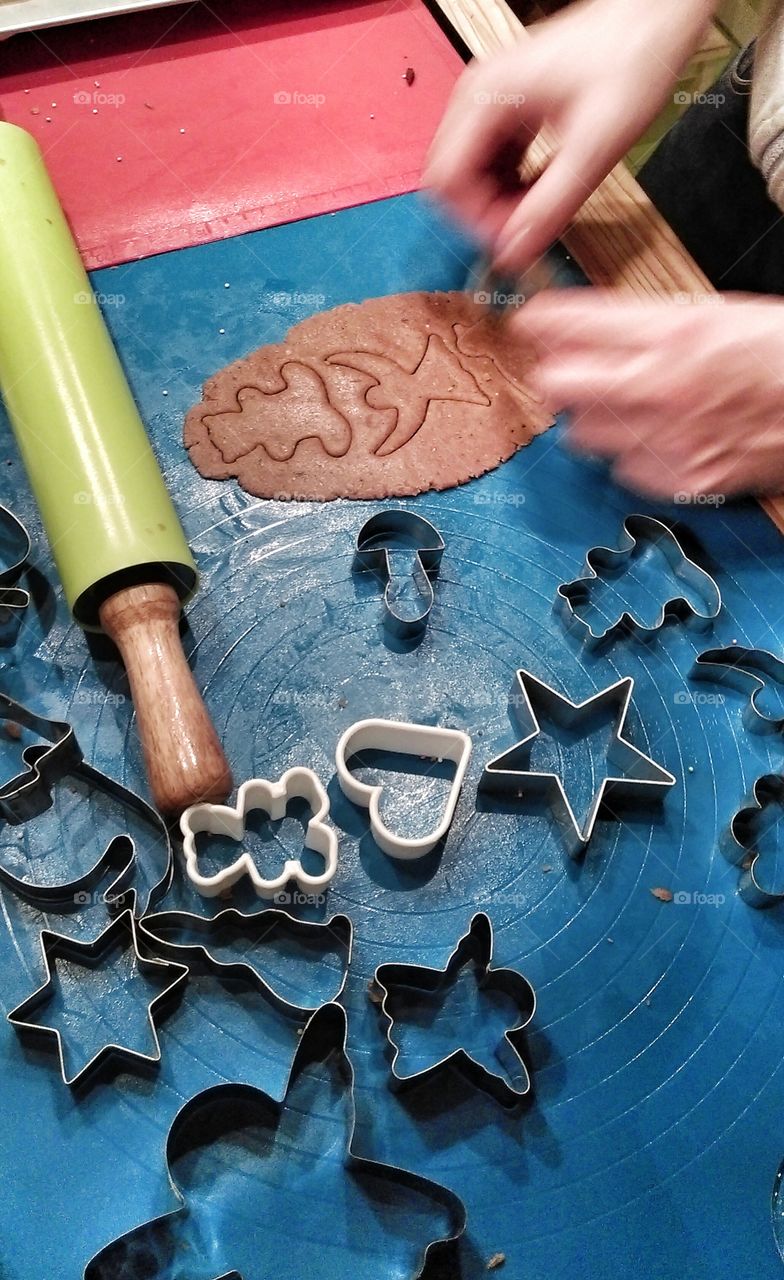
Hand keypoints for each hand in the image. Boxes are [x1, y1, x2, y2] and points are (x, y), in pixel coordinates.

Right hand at [426, 0, 715, 271]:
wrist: (654, 19)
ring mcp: (491, 101)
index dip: (474, 220)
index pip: (447, 179)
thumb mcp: (594, 147)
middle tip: (523, 232)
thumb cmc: (631, 59)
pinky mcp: (509, 108)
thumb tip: (515, 253)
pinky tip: (540, 192)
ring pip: (469, 173)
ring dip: (497, 202)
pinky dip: (509, 185)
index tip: (509, 241)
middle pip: (451, 178)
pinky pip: (491, 160)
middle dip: (483, 213)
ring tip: (538, 211)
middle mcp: (479, 97)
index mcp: (487, 97)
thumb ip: (550, 206)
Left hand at [515, 291, 783, 498]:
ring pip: (582, 433)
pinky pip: (622, 469)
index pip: (571, 323)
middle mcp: (663, 386)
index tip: (530, 322)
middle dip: (557, 373)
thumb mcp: (716, 314)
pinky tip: (654, 436)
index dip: (539, 321)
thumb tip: (582, 328)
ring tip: (623, 404)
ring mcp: (670, 438)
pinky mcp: (682, 479)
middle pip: (557, 385)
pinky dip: (628, 454)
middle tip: (570, 368)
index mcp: (675, 332)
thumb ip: (646, 324)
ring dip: (590, 417)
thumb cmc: (778, 352)